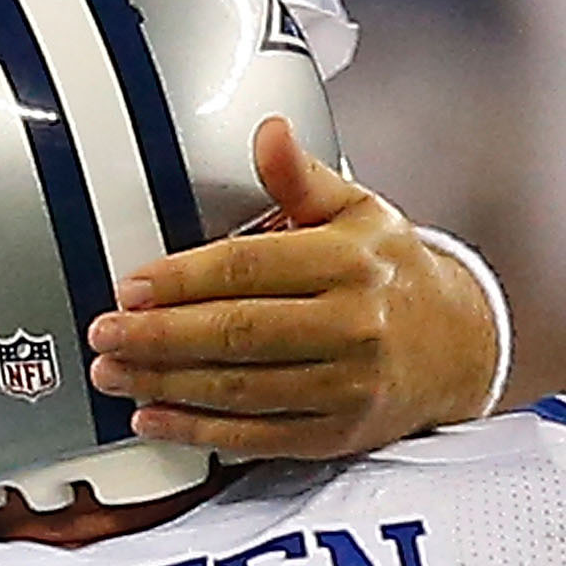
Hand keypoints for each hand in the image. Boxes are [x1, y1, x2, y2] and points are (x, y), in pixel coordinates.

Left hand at [84, 118, 502, 461]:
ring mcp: (346, 385)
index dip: (181, 279)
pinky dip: (198, 430)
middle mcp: (352, 325)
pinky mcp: (337, 433)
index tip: (131, 287)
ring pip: (239, 388)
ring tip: (113, 373)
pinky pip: (256, 435)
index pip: (248, 268)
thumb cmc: (394, 274)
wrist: (460, 346)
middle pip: (236, 332)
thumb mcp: (358, 212)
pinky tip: (153, 417)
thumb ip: (300, 179)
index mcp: (350, 262)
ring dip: (165, 383)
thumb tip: (268, 130)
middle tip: (104, 334)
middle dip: (158, 336)